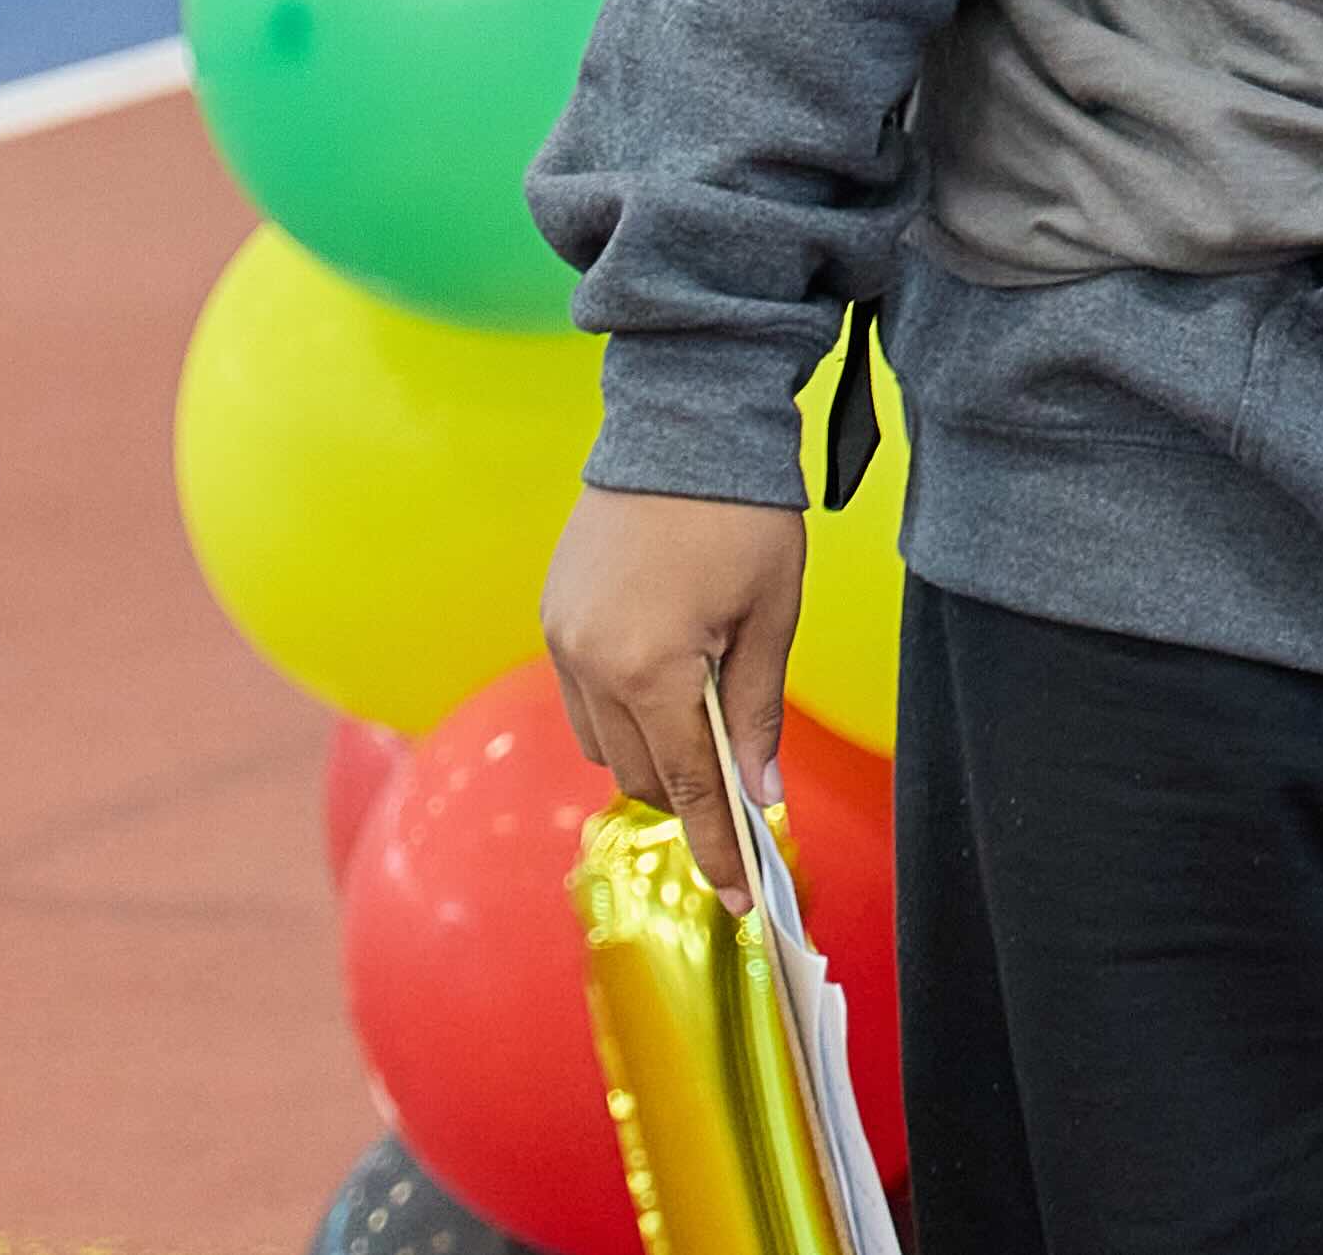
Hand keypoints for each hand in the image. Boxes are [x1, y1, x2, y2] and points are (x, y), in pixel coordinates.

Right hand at [539, 485, 811, 903]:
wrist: (682, 425)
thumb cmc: (744, 517)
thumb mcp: (771, 614)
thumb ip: (759, 711)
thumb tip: (760, 795)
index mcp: (650, 668)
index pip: (686, 785)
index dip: (715, 845)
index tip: (739, 898)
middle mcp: (589, 664)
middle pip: (641, 773)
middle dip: (690, 793)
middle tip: (741, 792)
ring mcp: (561, 641)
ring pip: (606, 743)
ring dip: (654, 750)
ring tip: (706, 718)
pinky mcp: (551, 618)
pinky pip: (582, 698)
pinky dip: (623, 710)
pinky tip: (665, 681)